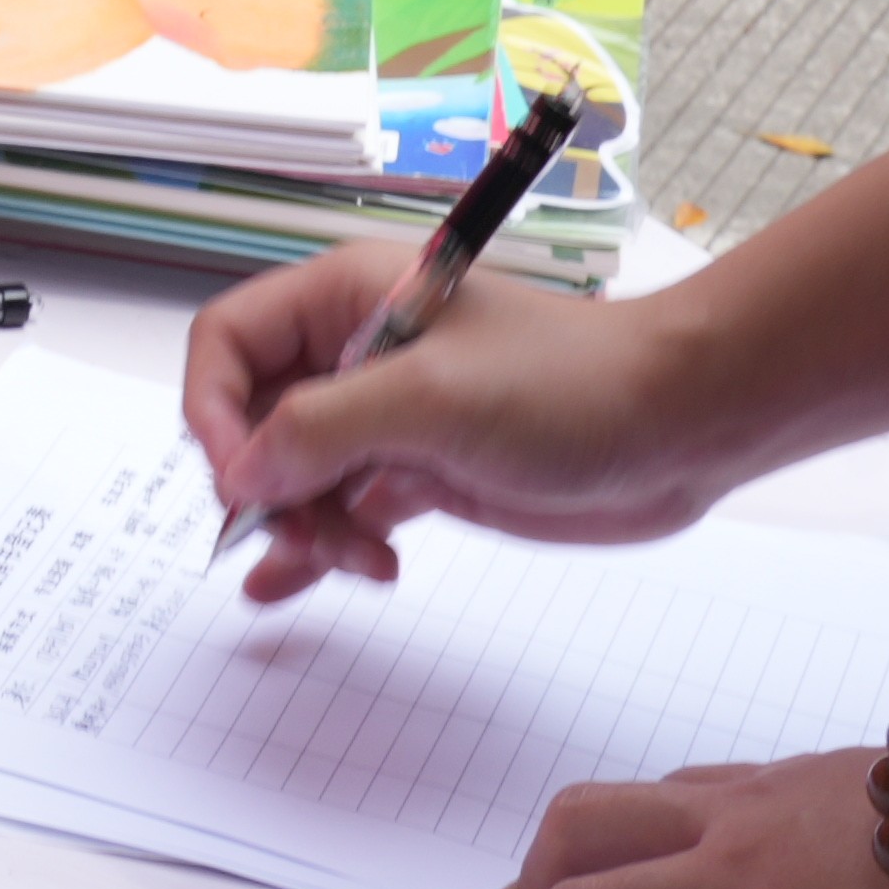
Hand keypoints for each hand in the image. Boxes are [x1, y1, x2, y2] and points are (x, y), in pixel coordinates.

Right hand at [182, 235, 741, 592]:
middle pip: (252, 421)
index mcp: (344, 298)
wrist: (677, 425)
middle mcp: (355, 352)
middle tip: (319, 537)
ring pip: (295, 477)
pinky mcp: (422, 472)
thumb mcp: (437, 398)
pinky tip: (279, 591)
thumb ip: (324, 428)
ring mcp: (389, 416)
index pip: (226, 343)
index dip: (210, 411)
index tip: (240, 482)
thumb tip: (239, 474)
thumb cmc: (570, 384)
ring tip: (363, 562)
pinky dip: (314, 549)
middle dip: (269, 488)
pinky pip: (340, 510)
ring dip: (307, 530)